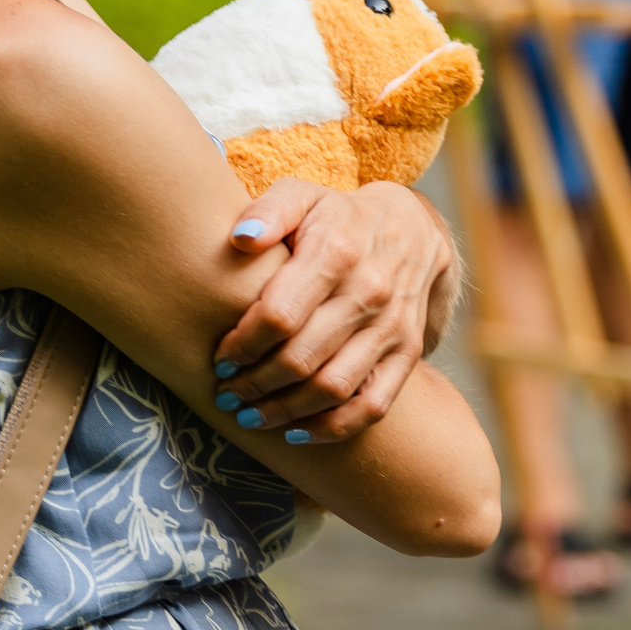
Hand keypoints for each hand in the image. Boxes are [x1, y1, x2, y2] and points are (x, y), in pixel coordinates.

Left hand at [210, 179, 459, 442]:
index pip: (280, 314)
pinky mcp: (407, 353)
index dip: (242, 345)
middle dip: (254, 385)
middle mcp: (369, 292)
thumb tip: (239, 238)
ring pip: (333, 388)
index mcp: (337, 251)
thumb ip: (269, 210)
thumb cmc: (336, 216)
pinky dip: (332, 428)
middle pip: (301, 358)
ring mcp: (391, 327)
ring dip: (285, 412)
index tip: (219, 358)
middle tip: (225, 395)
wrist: (411, 229)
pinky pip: (372, 405)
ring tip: (249, 417)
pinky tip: (296, 433)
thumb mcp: (303, 196)